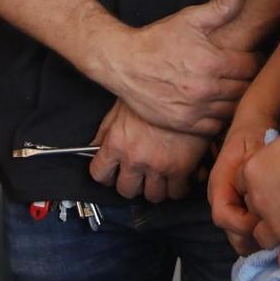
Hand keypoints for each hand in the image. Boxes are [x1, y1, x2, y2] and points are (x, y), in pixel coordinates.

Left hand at [88, 100, 209, 203]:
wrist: (185, 85)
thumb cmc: (154, 90)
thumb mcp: (122, 107)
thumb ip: (106, 130)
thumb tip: (94, 145)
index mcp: (117, 142)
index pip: (100, 174)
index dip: (106, 175)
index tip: (112, 173)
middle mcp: (135, 158)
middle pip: (126, 190)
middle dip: (132, 184)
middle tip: (139, 175)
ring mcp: (159, 165)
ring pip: (153, 196)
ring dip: (155, 187)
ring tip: (160, 175)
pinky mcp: (182, 168)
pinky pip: (178, 192)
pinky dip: (178, 187)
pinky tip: (179, 174)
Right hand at [101, 0, 259, 134]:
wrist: (124, 64)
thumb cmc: (157, 40)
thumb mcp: (189, 18)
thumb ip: (222, 7)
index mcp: (211, 62)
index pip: (251, 66)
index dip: (255, 59)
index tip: (252, 56)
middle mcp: (205, 89)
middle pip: (244, 89)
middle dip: (247, 79)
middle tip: (242, 72)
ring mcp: (194, 109)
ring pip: (232, 109)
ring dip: (235, 99)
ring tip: (231, 87)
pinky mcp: (184, 123)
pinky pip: (215, 126)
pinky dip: (219, 116)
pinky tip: (215, 103)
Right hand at [207, 116, 273, 255]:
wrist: (253, 123)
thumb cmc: (254, 135)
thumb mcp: (256, 151)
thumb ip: (255, 175)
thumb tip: (260, 202)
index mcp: (219, 184)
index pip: (223, 216)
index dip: (245, 225)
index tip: (267, 221)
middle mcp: (220, 197)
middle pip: (230, 231)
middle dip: (252, 238)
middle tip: (277, 236)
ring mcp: (229, 202)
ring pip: (238, 233)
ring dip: (257, 237)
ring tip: (279, 233)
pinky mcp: (239, 204)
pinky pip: (246, 226)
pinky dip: (260, 231)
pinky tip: (277, 227)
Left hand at [239, 127, 279, 269]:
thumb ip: (276, 160)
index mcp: (253, 173)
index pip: (242, 185)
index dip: (256, 188)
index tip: (270, 188)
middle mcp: (259, 202)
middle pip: (251, 213)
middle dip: (262, 213)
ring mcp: (276, 226)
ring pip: (262, 238)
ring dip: (272, 237)